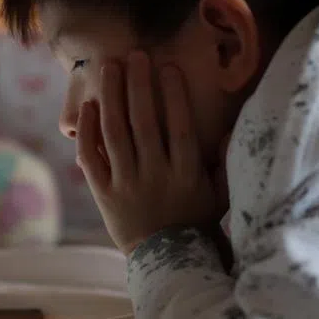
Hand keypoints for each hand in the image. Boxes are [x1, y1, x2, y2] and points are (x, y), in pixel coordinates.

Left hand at [77, 51, 220, 255]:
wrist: (167, 262)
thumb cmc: (197, 222)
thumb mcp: (221, 196)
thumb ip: (226, 163)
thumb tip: (230, 127)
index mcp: (187, 175)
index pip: (180, 128)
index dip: (174, 96)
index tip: (168, 68)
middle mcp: (156, 177)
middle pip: (144, 123)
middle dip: (138, 86)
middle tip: (135, 56)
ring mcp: (128, 185)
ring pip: (115, 134)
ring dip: (112, 97)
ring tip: (109, 67)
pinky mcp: (104, 195)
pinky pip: (92, 158)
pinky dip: (88, 132)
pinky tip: (89, 106)